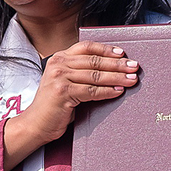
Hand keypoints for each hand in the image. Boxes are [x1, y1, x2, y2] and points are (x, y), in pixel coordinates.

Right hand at [3, 41, 137, 167]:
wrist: (36, 123)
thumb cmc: (54, 104)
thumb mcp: (64, 81)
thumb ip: (79, 72)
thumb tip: (111, 68)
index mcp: (59, 58)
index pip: (86, 47)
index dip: (106, 49)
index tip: (122, 53)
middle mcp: (58, 64)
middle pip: (94, 61)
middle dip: (117, 64)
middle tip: (134, 66)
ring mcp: (59, 77)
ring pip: (95, 75)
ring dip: (117, 77)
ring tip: (131, 79)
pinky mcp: (62, 92)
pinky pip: (92, 91)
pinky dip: (108, 91)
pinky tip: (119, 91)